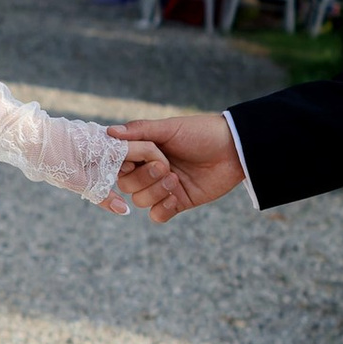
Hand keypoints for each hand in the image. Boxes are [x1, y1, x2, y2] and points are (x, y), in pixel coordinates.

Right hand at [108, 111, 242, 220]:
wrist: (234, 150)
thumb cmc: (201, 133)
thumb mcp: (170, 128)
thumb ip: (140, 131)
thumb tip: (109, 132)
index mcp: (145, 151)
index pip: (120, 165)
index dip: (125, 165)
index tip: (138, 158)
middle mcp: (150, 170)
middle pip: (127, 186)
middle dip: (144, 178)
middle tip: (165, 166)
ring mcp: (164, 188)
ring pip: (141, 201)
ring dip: (156, 192)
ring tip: (176, 179)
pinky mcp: (178, 202)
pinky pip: (158, 215)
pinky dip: (163, 209)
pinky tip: (176, 198)